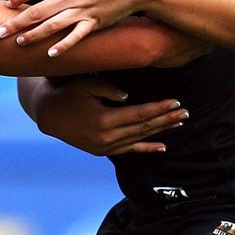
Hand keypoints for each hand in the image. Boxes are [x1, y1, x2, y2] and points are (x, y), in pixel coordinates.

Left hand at [0, 0, 143, 54]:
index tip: (9, 4)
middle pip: (36, 11)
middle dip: (15, 23)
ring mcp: (82, 11)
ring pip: (51, 26)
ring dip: (33, 36)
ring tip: (18, 43)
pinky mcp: (95, 23)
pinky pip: (75, 37)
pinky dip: (63, 46)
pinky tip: (51, 53)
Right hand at [22, 76, 187, 155]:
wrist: (48, 114)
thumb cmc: (68, 92)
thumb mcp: (87, 84)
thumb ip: (109, 88)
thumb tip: (129, 97)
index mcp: (104, 120)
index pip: (140, 114)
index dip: (159, 108)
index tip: (176, 102)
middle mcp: (106, 138)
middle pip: (144, 127)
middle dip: (166, 119)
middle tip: (186, 112)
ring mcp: (104, 147)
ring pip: (139, 138)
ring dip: (160, 131)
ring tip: (178, 123)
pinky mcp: (102, 150)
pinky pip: (129, 150)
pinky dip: (146, 148)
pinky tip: (162, 147)